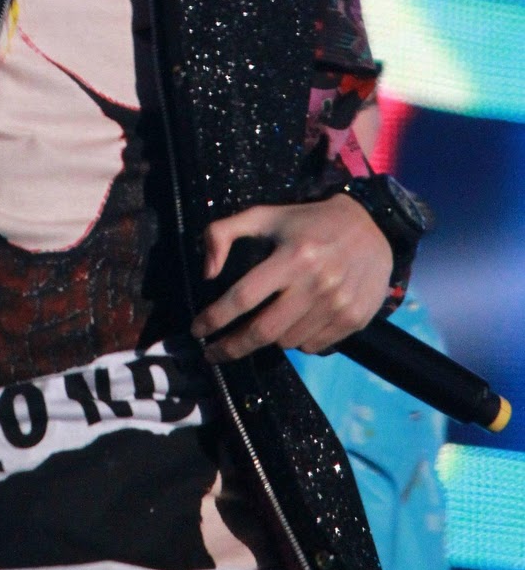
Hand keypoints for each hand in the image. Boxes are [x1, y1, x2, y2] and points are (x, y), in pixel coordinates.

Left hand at [190, 195, 392, 360]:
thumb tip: (207, 272)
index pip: (244, 297)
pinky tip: (292, 323)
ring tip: (261, 324)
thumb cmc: (308, 222)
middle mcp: (317, 283)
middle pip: (263, 330)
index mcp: (293, 256)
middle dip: (231, 347)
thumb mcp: (264, 216)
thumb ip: (223, 233)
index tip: (197, 330)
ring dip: (267, 339)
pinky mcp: (354, 320)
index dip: (215, 318)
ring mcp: (338, 305)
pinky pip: (312, 346)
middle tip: (213, 353)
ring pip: (287, 342)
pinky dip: (295, 341)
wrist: (372, 228)